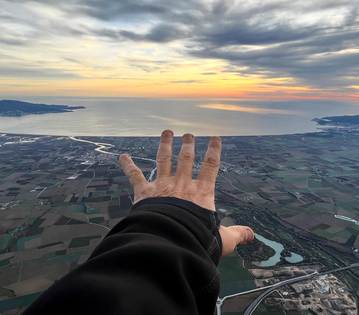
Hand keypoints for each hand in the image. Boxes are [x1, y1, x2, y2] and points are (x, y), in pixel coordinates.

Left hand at [119, 129, 253, 257]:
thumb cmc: (197, 239)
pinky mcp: (144, 192)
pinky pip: (135, 175)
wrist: (170, 240)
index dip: (214, 151)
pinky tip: (122, 156)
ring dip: (165, 145)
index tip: (215, 138)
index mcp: (201, 192)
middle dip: (188, 145)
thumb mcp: (223, 239)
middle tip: (188, 134)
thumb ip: (236, 234)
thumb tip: (251, 235)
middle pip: (186, 159)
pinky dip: (128, 165)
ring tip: (166, 132)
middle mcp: (182, 184)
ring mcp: (162, 185)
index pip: (211, 166)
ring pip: (164, 159)